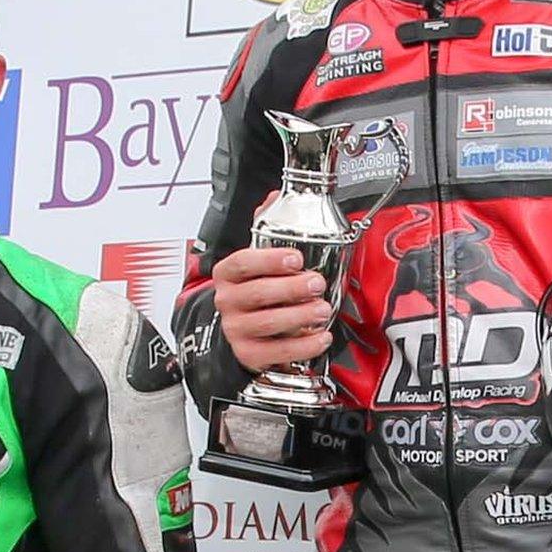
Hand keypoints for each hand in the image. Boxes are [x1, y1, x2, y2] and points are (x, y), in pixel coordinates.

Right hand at [212, 207, 333, 373]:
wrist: (241, 333)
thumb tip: (276, 196)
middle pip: (258, 293)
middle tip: (317, 283)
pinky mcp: (249, 354)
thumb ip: (265, 227)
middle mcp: (228, 301)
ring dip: (300, 316)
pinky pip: (276, 352)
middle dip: (292, 288)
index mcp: (228, 274)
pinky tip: (321, 337)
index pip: (242, 263)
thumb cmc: (255, 293)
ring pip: (268, 323)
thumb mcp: (256, 261)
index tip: (296, 258)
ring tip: (323, 310)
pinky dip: (303, 345)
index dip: (269, 260)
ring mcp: (236, 329)